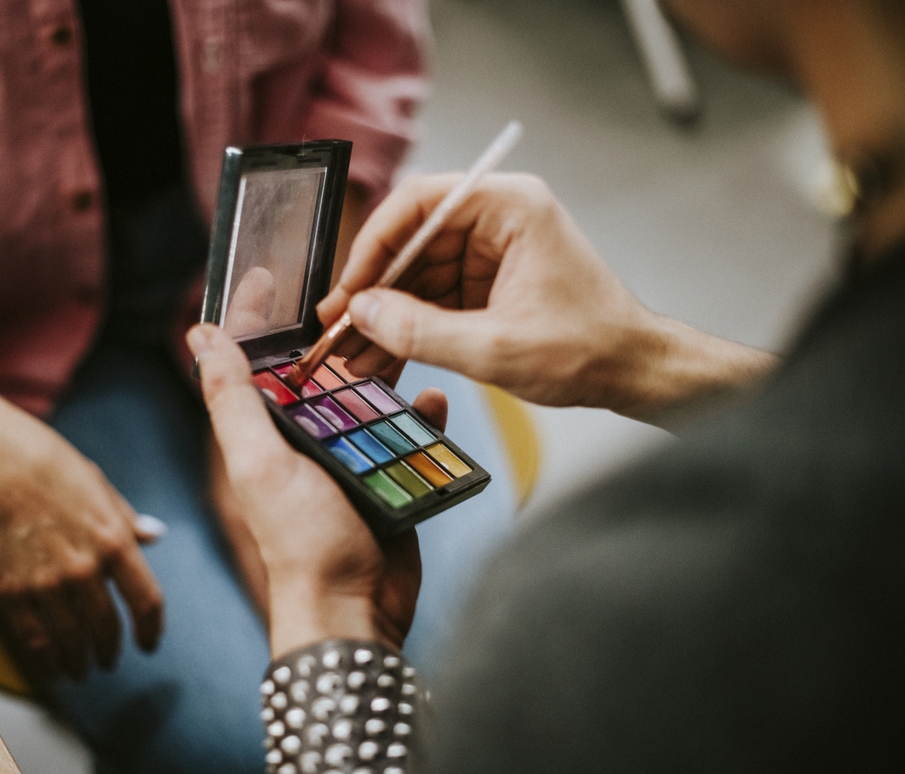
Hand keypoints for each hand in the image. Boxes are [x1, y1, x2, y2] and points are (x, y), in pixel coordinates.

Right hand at [0, 396, 164, 679]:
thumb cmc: (44, 460)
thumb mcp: (97, 483)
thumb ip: (125, 517)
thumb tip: (155, 535)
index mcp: (114, 539)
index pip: (146, 601)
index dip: (151, 629)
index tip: (148, 643)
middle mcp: (84, 568)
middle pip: (107, 628)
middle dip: (110, 650)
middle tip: (109, 661)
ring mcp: (45, 582)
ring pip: (70, 640)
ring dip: (79, 661)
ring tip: (80, 670)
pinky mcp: (8, 589)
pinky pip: (32, 638)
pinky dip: (45, 659)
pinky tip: (50, 667)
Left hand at [188, 323, 434, 658]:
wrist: (355, 607)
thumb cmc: (300, 540)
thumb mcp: (259, 463)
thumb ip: (233, 400)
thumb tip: (199, 337)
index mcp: (265, 432)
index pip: (254, 360)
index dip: (253, 315)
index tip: (265, 271)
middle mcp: (303, 440)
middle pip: (319, 371)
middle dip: (338, 334)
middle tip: (363, 296)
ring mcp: (348, 458)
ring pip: (369, 396)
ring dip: (386, 369)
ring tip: (407, 336)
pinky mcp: (388, 477)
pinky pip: (408, 434)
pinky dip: (422, 415)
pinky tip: (435, 398)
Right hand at [317, 174, 776, 420]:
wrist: (633, 373)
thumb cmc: (590, 348)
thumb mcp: (497, 347)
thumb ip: (422, 331)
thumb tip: (363, 315)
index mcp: (509, 207)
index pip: (417, 204)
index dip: (371, 247)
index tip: (347, 290)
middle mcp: (496, 220)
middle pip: (410, 242)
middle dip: (373, 292)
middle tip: (337, 331)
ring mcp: (489, 252)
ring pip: (416, 276)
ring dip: (385, 318)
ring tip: (353, 358)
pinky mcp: (486, 285)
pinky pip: (432, 299)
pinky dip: (408, 329)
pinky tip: (381, 358)